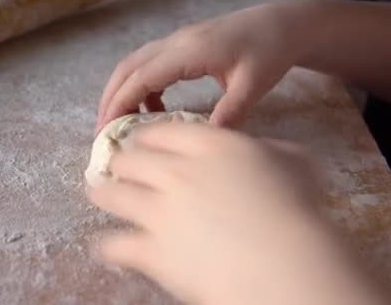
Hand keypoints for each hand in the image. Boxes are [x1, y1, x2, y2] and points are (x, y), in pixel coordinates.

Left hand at [88, 123, 386, 304]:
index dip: (145, 136)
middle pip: (130, 159)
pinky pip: (116, 245)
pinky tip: (105, 247)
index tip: (139, 141)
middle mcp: (173, 171)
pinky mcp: (150, 249)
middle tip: (118, 168)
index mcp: (206, 145)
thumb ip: (267, 152)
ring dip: (102, 194)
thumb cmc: (296, 209)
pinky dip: (109, 246)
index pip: (160, 132)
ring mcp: (157, 210)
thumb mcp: (291, 163)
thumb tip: (266, 153)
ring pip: (112, 195)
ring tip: (97, 195)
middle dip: (121, 163)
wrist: (283, 261)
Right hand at [96, 0, 390, 132]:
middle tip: (103, 132)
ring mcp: (177, 42)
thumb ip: (229, 113)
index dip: (119, 103)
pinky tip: (154, 110)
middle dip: (110, 99)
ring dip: (122, 91)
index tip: (106, 130)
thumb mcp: (253, 85)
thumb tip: (205, 144)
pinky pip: (150, 66)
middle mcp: (175, 43)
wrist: (281, 24)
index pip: (141, 78)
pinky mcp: (182, 47)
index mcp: (188, 51)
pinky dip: (142, 87)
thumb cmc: (270, 51)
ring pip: (135, 65)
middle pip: (128, 69)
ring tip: (120, 124)